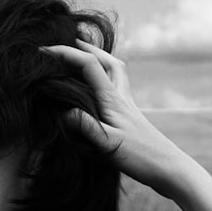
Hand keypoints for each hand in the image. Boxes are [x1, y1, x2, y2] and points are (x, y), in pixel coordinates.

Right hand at [41, 40, 185, 195]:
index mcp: (112, 99)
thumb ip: (86, 127)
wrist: (170, 170)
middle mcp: (121, 97)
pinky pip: (116, 88)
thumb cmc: (141, 158)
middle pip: (107, 61)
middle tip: (69, 41)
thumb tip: (64, 112)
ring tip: (85, 57)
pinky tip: (98, 91)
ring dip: (100, 60)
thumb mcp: (109, 145)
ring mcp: (128, 107)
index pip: (88, 64)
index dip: (65, 53)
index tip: (41, 50)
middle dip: (87, 47)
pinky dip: (106, 80)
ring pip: (115, 72)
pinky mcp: (130, 118)